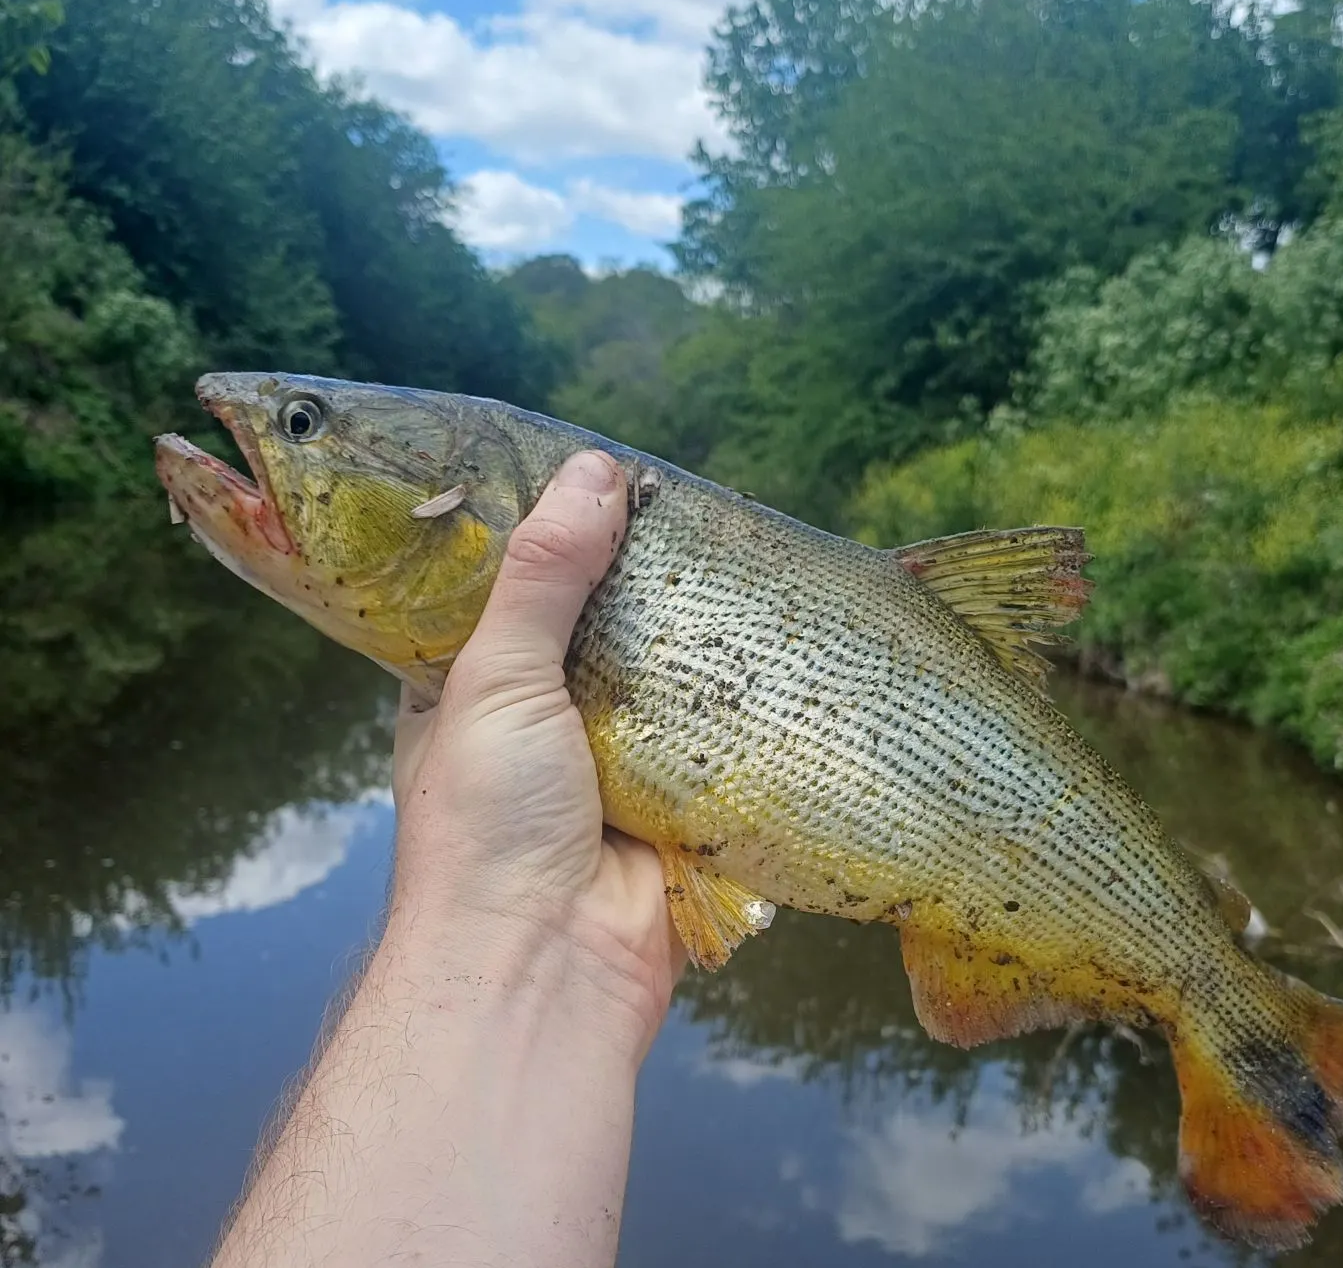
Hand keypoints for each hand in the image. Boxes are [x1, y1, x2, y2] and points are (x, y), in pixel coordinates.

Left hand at [388, 449, 682, 1057]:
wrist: (548, 972)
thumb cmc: (486, 825)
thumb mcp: (495, 680)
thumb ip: (541, 578)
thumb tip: (594, 474)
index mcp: (469, 687)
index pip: (508, 587)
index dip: (547, 534)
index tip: (599, 475)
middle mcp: (538, 716)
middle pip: (594, 624)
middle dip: (635, 578)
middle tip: (688, 505)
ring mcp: (608, 758)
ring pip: (658, 673)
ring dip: (691, 634)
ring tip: (740, 552)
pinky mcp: (673, 794)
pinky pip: (709, 728)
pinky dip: (733, 694)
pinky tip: (771, 634)